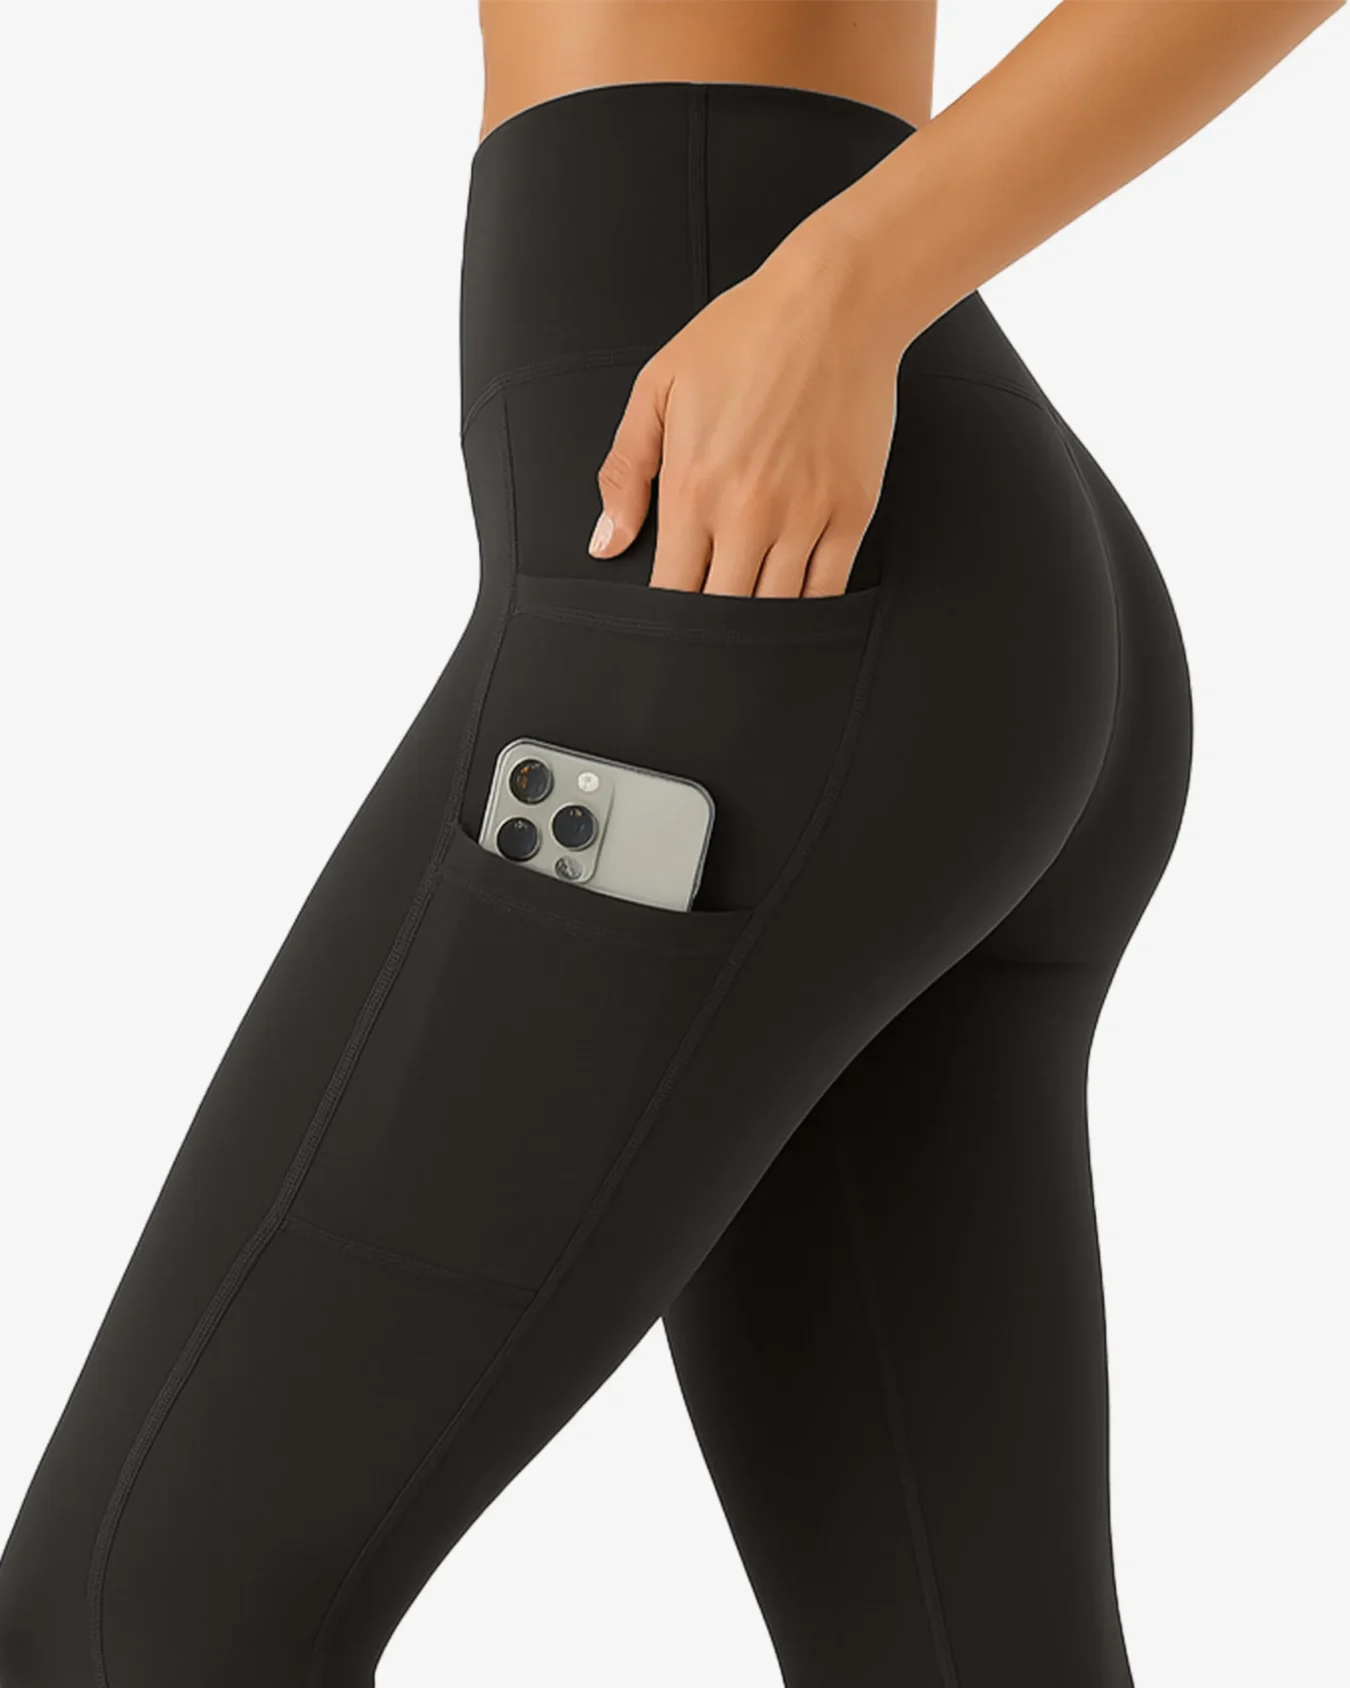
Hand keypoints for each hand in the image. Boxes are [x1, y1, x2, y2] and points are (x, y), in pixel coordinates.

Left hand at [589, 217, 907, 597]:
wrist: (834, 304)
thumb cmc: (742, 337)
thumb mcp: (658, 389)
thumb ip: (624, 472)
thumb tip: (604, 545)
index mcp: (692, 488)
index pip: (672, 591)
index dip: (665, 619)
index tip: (665, 626)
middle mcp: (748, 512)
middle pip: (724, 611)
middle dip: (709, 631)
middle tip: (705, 635)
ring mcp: (805, 516)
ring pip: (777, 610)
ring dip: (759, 624)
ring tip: (746, 627)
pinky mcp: (852, 511)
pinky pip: (829, 588)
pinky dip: (808, 607)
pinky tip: (792, 607)